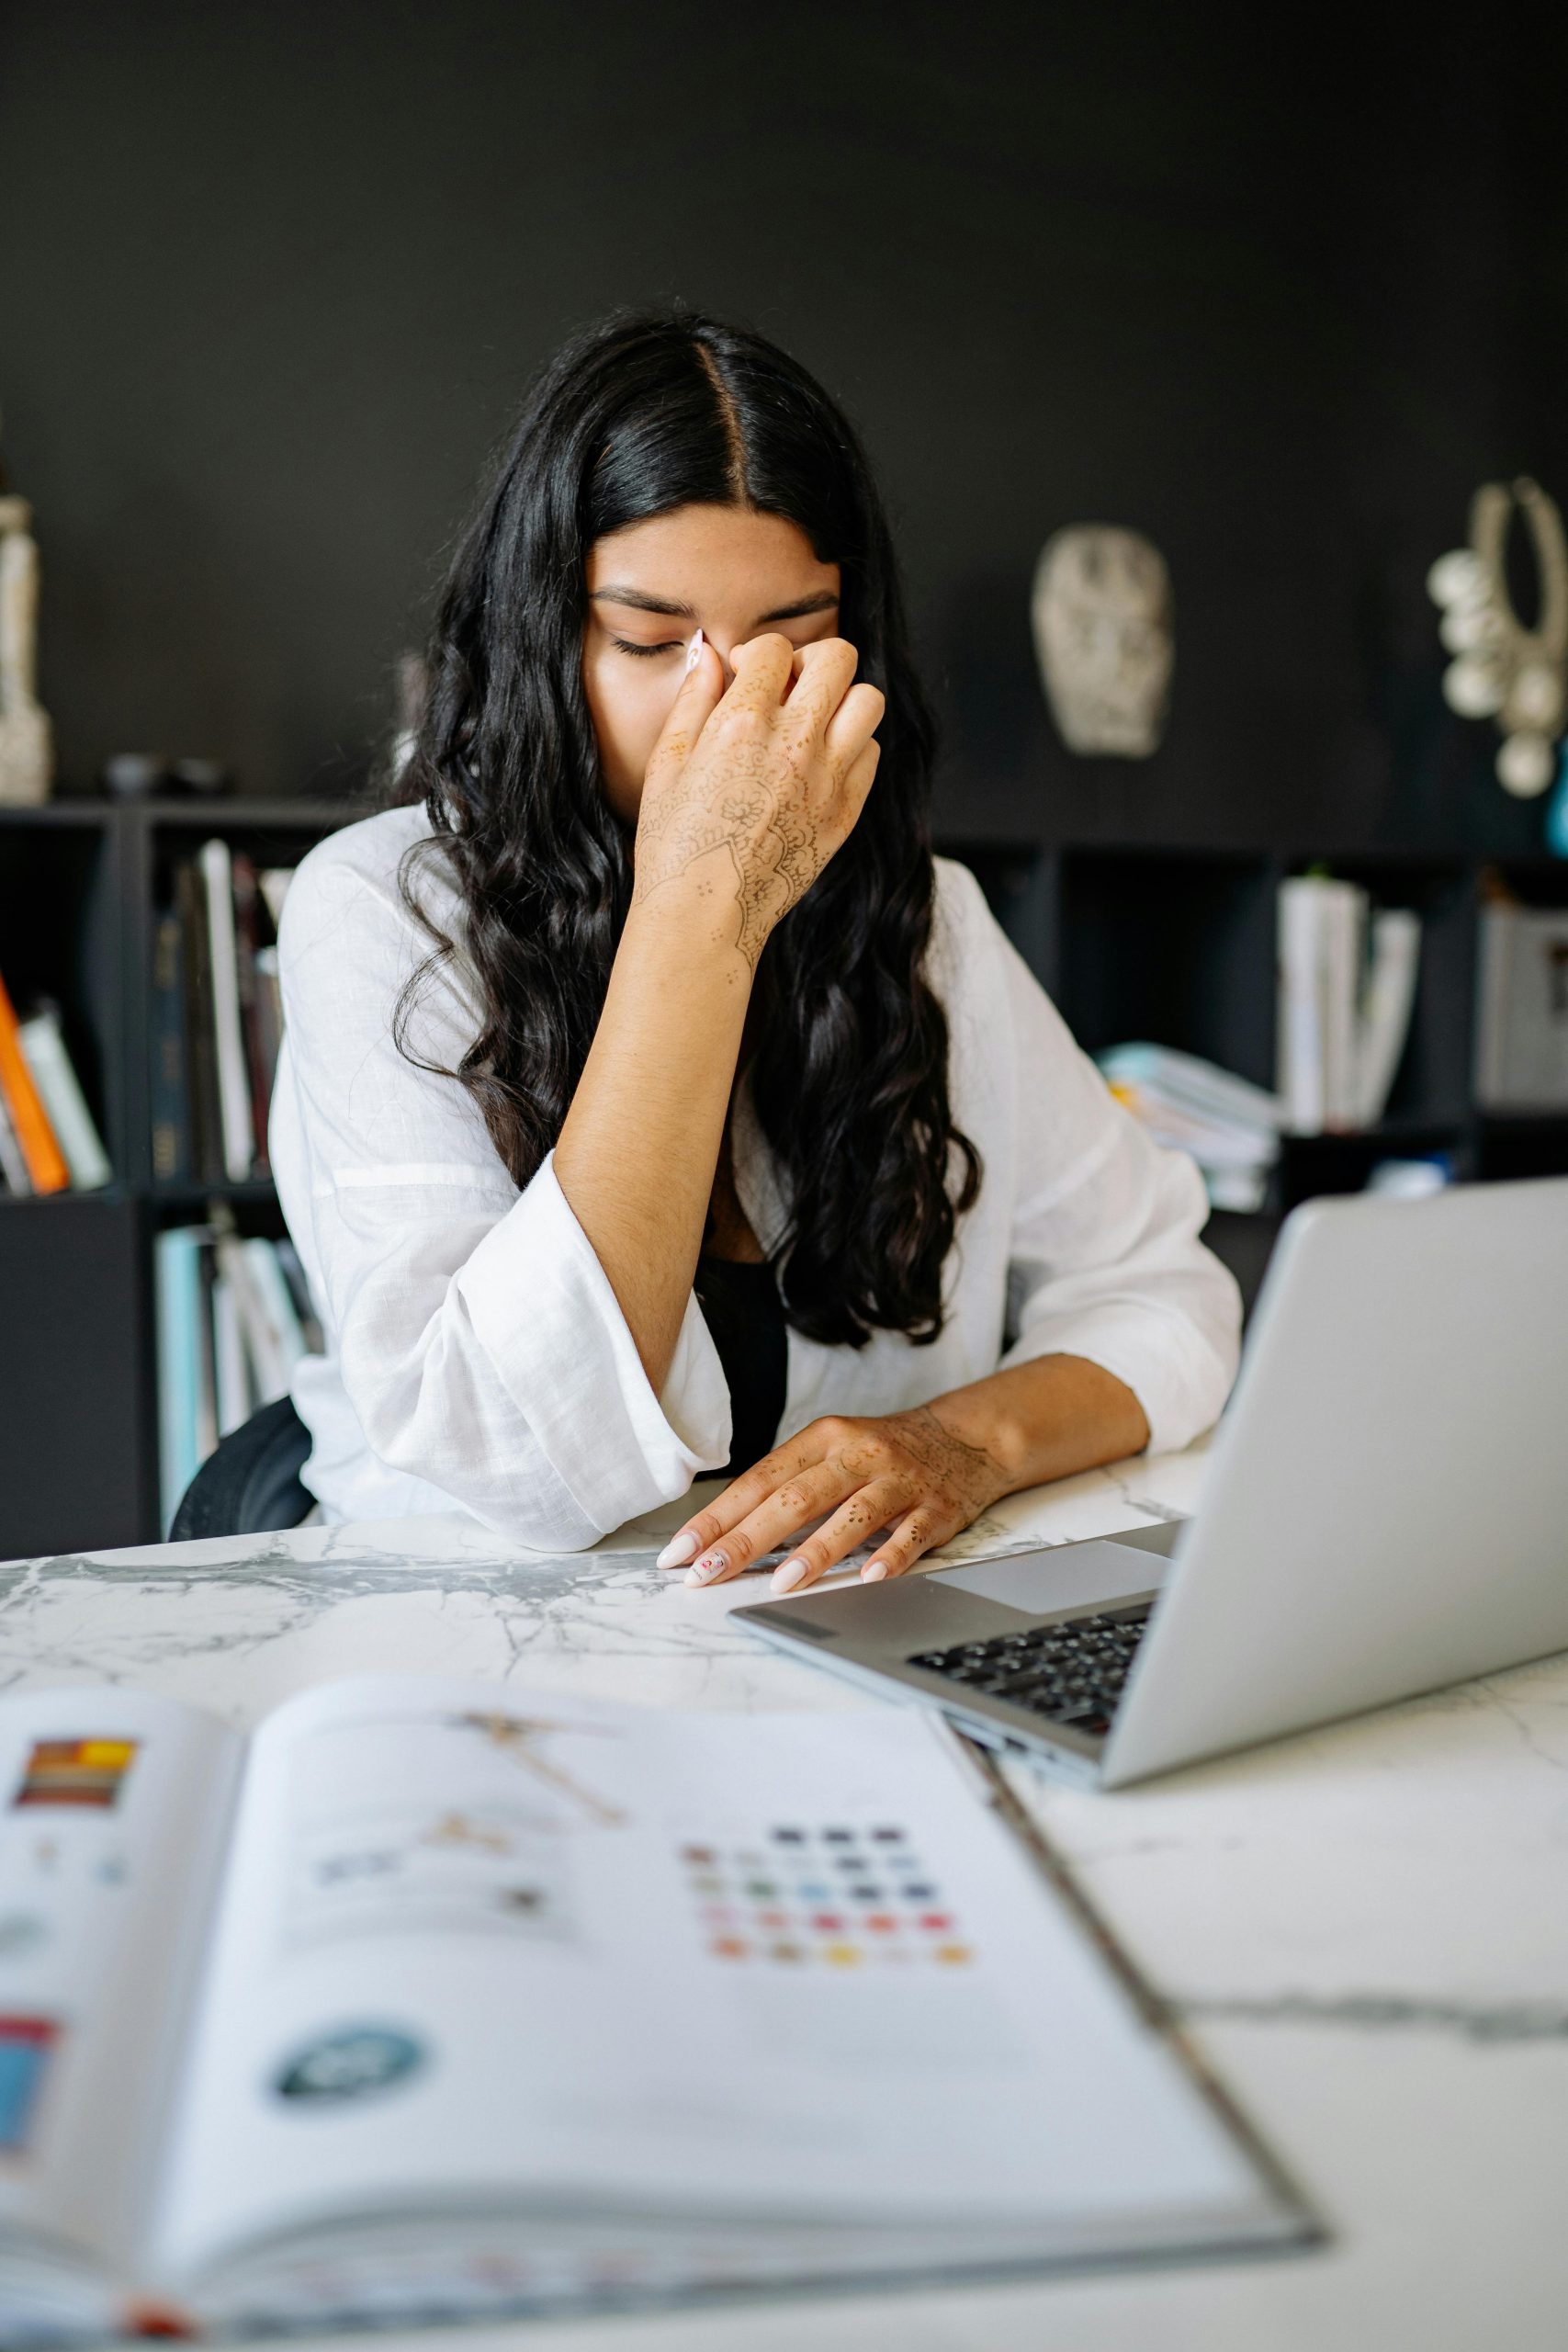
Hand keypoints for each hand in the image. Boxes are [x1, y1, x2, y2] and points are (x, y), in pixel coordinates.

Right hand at [632, 633, 883, 968]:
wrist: (705, 916)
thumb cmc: (674, 844)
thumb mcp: (666, 763)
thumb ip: (693, 700)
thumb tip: (708, 653)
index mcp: (743, 723)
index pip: (776, 648)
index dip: (758, 653)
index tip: (745, 675)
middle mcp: (794, 744)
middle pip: (838, 658)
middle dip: (810, 660)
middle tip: (788, 685)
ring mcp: (827, 779)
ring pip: (868, 701)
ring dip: (841, 699)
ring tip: (812, 721)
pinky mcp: (845, 814)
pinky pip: (871, 754)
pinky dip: (852, 747)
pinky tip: (819, 763)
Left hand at [657, 1407, 1008, 1592]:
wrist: (966, 1438)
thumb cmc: (882, 1454)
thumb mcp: (833, 1452)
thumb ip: (788, 1486)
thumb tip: (724, 1535)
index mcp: (823, 1439)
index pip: (758, 1481)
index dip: (717, 1518)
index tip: (681, 1553)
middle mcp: (858, 1455)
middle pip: (795, 1498)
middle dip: (746, 1539)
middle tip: (709, 1574)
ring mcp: (899, 1481)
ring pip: (851, 1515)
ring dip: (813, 1552)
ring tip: (779, 1584)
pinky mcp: (936, 1508)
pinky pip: (910, 1534)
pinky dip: (889, 1556)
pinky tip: (868, 1577)